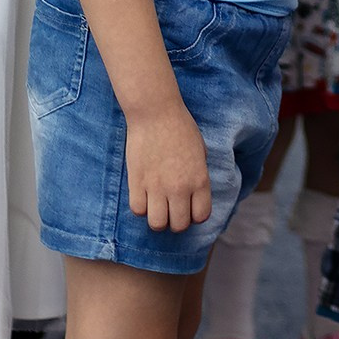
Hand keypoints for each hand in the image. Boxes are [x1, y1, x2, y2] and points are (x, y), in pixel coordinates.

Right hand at [126, 105, 211, 233]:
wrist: (156, 113)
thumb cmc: (180, 127)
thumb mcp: (200, 151)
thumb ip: (198, 174)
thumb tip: (193, 193)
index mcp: (200, 180)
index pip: (201, 216)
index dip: (195, 216)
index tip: (189, 208)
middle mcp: (180, 187)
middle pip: (179, 225)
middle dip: (176, 221)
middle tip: (172, 210)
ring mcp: (157, 187)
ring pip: (157, 224)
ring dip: (158, 219)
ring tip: (157, 207)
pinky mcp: (137, 182)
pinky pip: (138, 210)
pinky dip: (141, 208)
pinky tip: (144, 196)